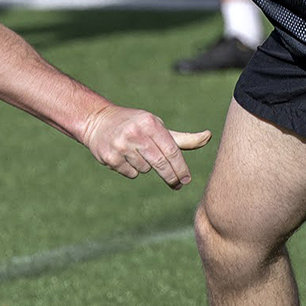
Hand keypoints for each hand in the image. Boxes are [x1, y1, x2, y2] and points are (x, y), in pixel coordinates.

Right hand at [82, 104, 209, 187]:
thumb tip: (208, 136)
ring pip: (145, 169)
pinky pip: (131, 173)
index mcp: (150, 123)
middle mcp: (136, 133)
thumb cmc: (135, 124)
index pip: (171, 149)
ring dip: (147, 167)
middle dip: (171, 176)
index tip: (186, 179)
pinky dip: (132, 170)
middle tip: (177, 184)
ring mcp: (122, 146)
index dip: (181, 167)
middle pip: (160, 163)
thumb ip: (182, 138)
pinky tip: (125, 157)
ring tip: (137, 153)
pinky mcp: (110, 157)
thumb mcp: (157, 126)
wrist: (97, 121)